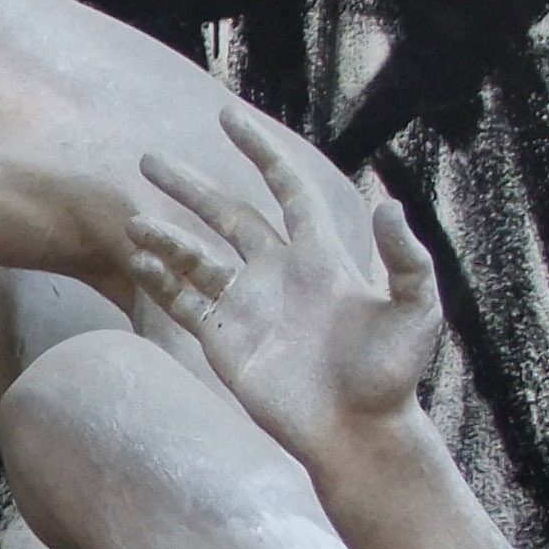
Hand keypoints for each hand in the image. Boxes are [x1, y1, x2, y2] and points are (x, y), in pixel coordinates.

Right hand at [128, 104, 443, 461]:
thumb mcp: (416, 311)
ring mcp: (249, 306)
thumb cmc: (391, 375)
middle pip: (228, 215)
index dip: (259, 150)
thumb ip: (407, 259)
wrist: (357, 431)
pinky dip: (161, 282)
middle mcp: (278, 273)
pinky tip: (138, 262)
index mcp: (319, 256)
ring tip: (132, 220)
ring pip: (197, 258)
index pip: (284, 188)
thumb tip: (390, 205)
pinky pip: (186, 303)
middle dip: (189, 187)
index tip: (228, 116)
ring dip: (165, 238)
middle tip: (148, 161)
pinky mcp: (227, 340)